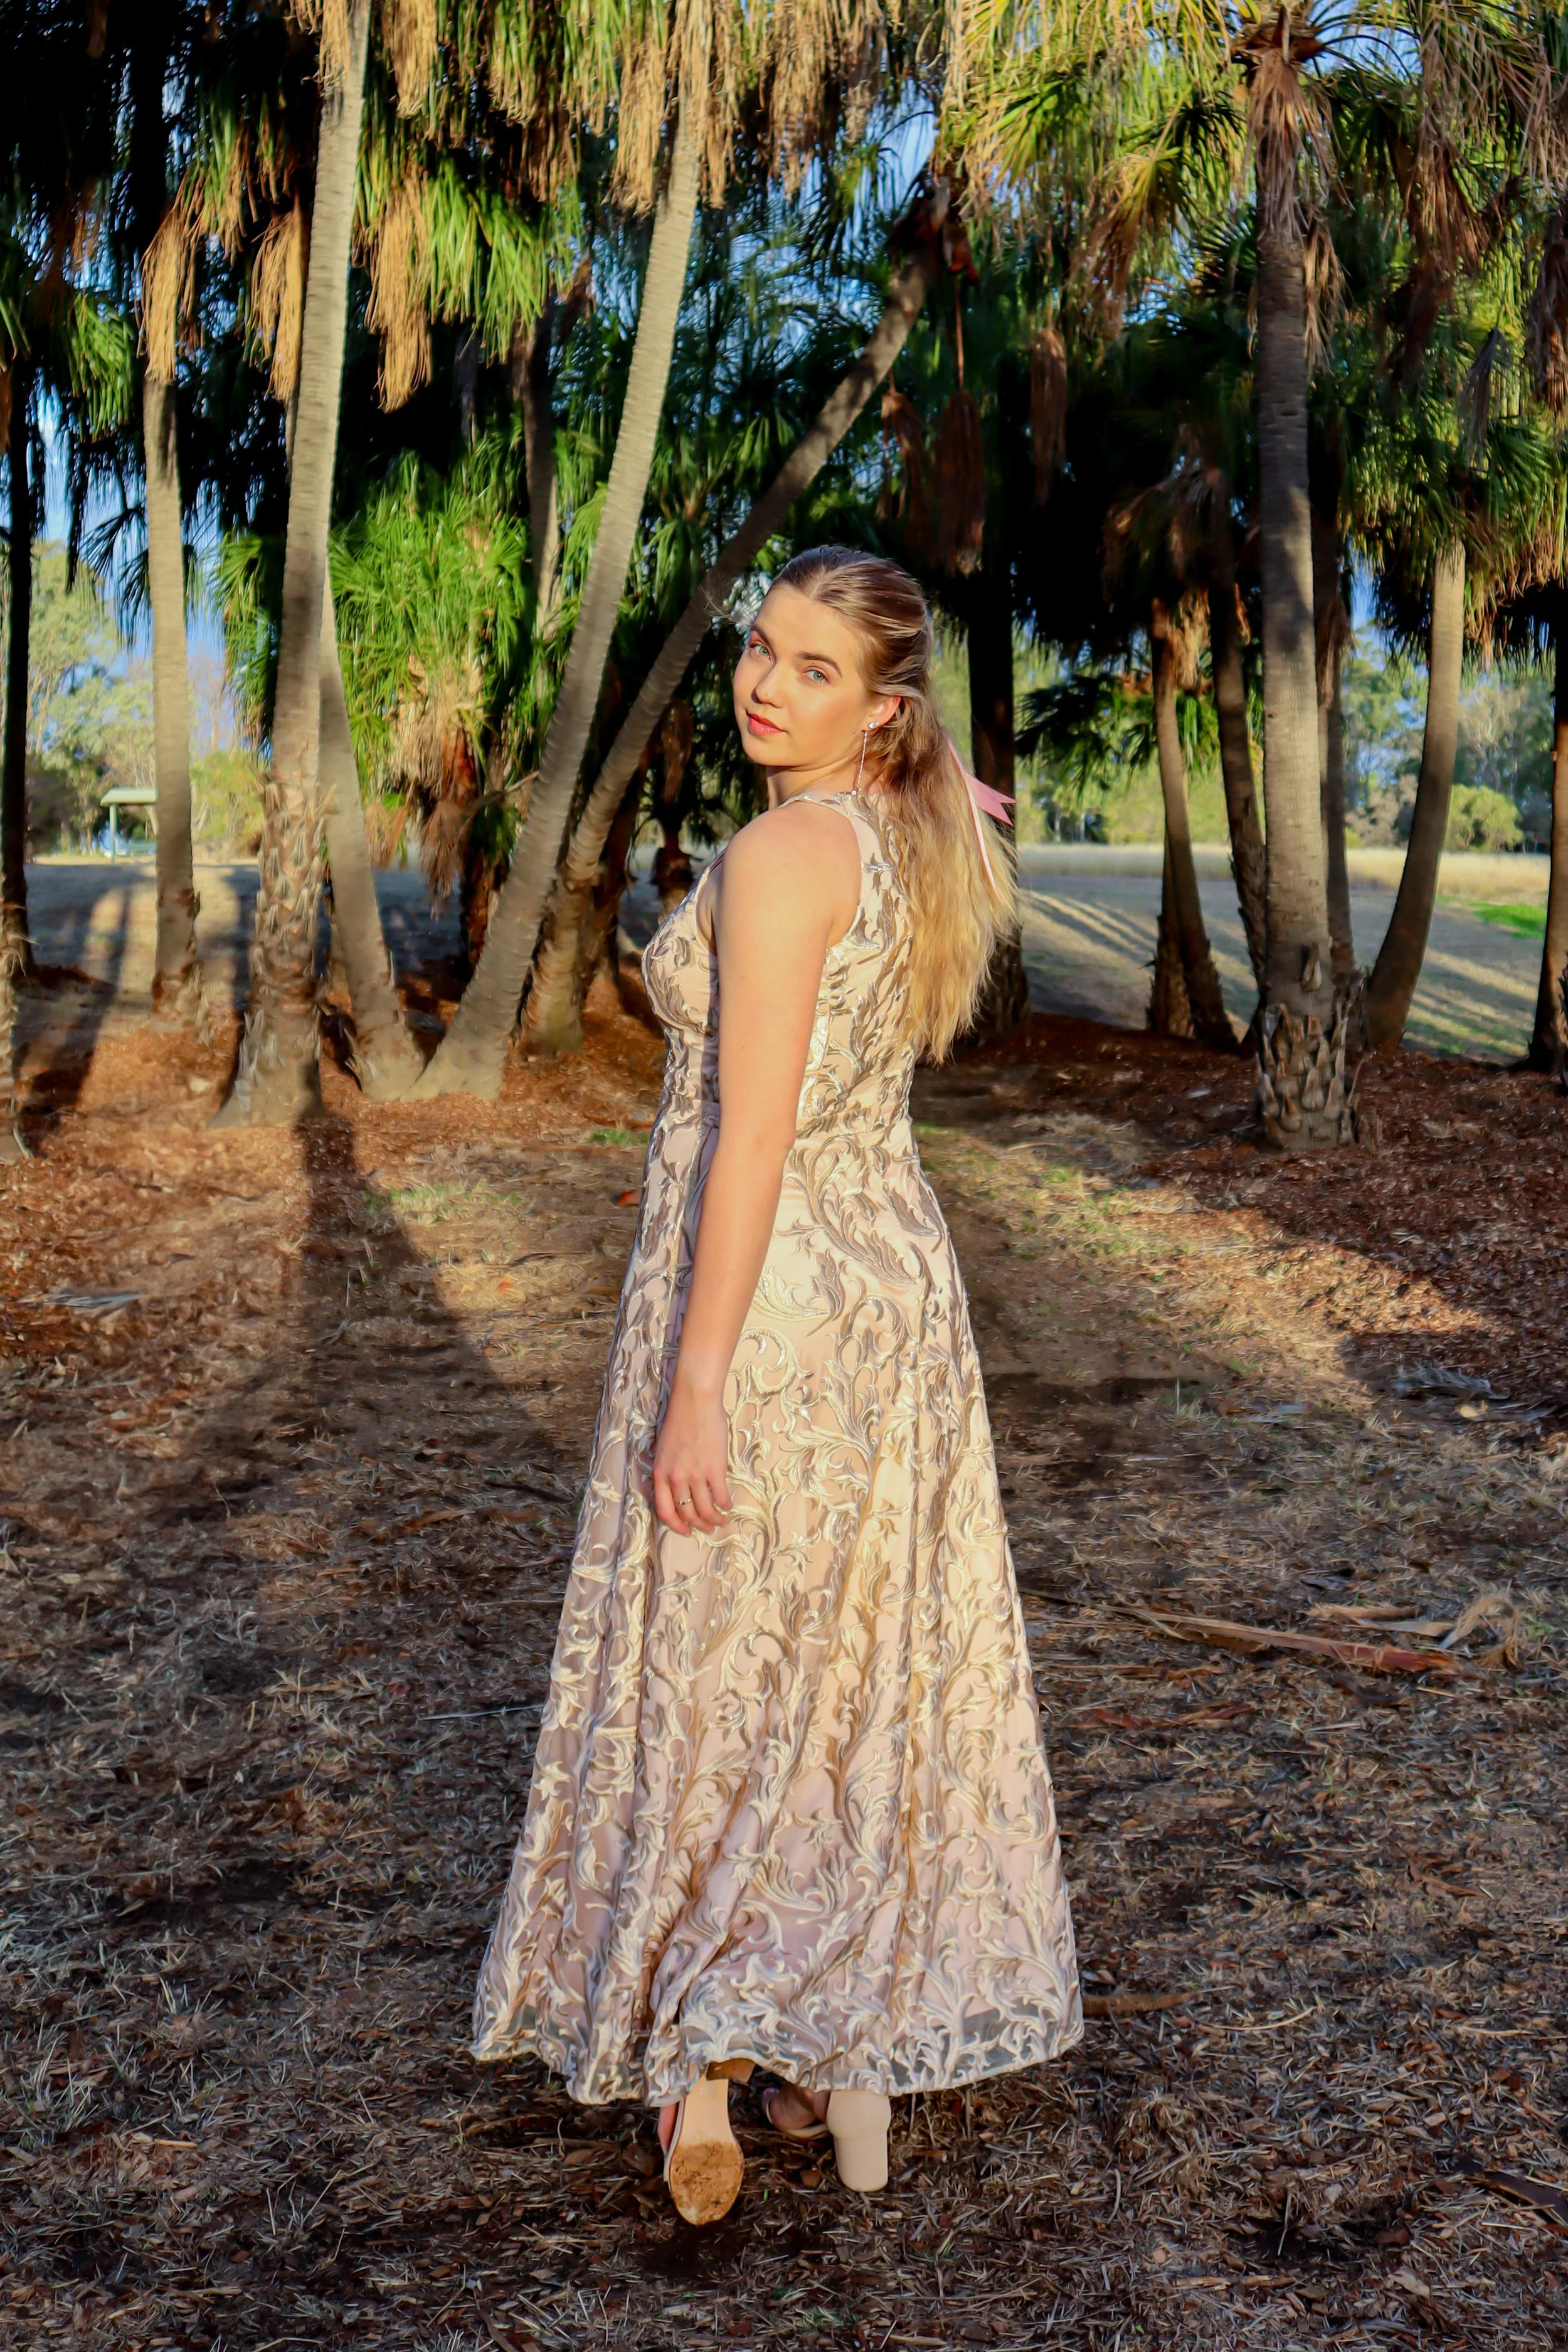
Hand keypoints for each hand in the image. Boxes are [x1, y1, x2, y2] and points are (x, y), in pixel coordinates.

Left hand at [653, 1380, 731, 1535]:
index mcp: (660, 1473)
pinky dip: (725, 1505)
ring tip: (722, 1520)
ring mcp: (695, 1475)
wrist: (695, 1402)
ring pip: (705, 1510)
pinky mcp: (714, 1469)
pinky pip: (721, 1496)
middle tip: (708, 1529)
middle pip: (687, 1513)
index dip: (676, 1525)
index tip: (686, 1531)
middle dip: (699, 1525)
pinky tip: (728, 1505)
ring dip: (715, 1519)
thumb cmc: (680, 1420)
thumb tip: (678, 1488)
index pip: (664, 1510)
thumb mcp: (664, 1450)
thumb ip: (668, 1470)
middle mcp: (675, 1478)